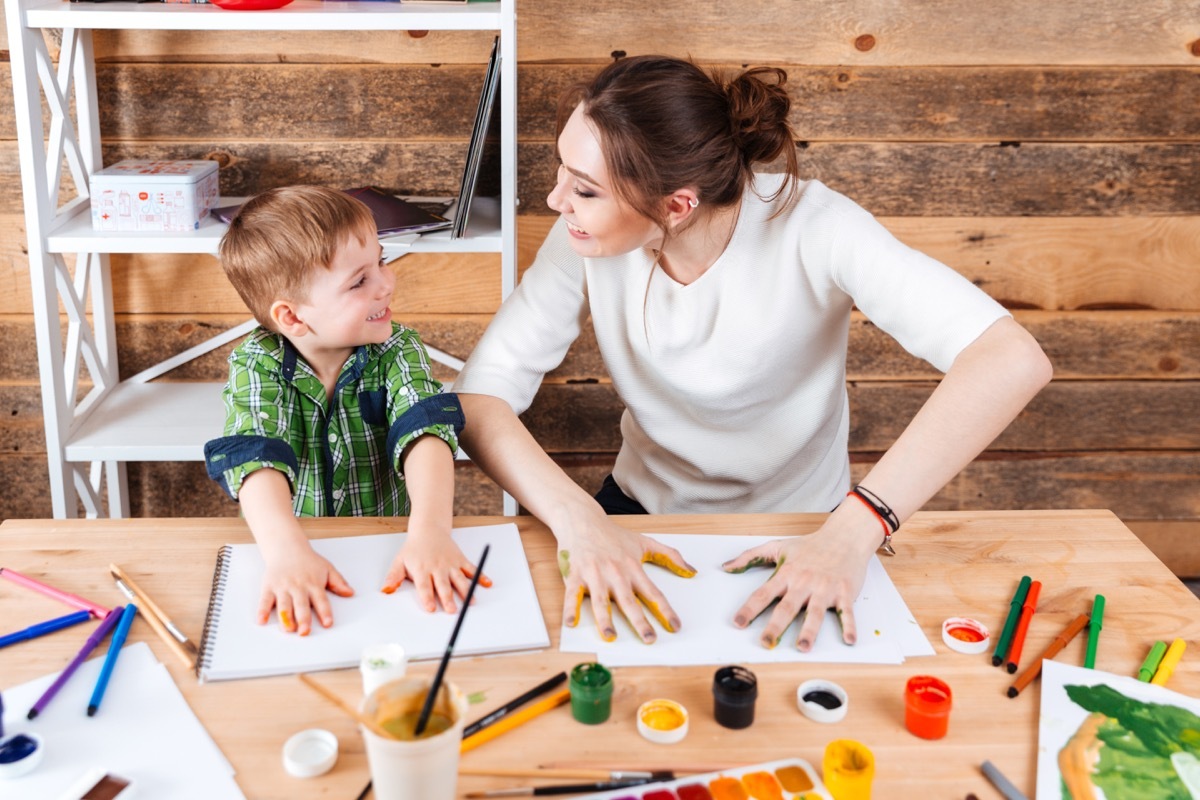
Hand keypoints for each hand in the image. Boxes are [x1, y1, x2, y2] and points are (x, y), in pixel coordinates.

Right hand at [258, 544, 353, 635]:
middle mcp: (298, 586)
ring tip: (287, 629)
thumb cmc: (308, 561)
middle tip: (305, 631)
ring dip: (285, 618)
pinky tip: (262, 620)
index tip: (328, 623)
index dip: (325, 612)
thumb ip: (338, 582)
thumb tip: (350, 592)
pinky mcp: (269, 587)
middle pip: (301, 605)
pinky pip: (265, 600)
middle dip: (303, 619)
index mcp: (314, 584)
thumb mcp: (327, 568)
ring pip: (284, 604)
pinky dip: (263, 610)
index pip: (321, 600)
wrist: (287, 548)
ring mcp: (283, 587)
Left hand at [381, 532, 491, 612]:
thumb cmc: (414, 549)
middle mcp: (437, 567)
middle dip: (448, 598)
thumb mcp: (399, 561)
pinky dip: (481, 576)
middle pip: (443, 585)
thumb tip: (386, 590)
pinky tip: (487, 584)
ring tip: (471, 602)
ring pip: (459, 579)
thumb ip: (393, 577)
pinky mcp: (460, 560)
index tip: (431, 609)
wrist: (428, 529)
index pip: (425, 586)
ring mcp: (450, 563)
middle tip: (452, 611)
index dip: (427, 597)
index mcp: (422, 569)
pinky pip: (472, 568)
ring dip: (466, 591)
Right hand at [558, 517, 695, 643]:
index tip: (674, 626)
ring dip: (605, 619)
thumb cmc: (613, 535)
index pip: (652, 593)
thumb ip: (670, 556)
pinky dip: (570, 608)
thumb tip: (691, 572)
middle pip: (629, 601)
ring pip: (601, 600)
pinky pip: (572, 594)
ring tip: (610, 636)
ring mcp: (594, 574)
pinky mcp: (575, 575)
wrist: (582, 520)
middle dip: (639, 621)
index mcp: (633, 568)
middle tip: (649, 639)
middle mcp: (615, 573)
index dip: (665, 610)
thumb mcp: (645, 542)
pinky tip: (571, 623)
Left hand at [723, 522, 875, 651]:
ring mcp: (825, 588)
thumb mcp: (777, 546)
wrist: (844, 536)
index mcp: (787, 574)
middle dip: (775, 626)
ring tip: (803, 647)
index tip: (738, 623)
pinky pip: (846, 611)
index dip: (749, 609)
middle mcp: (804, 582)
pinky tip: (849, 640)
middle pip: (787, 607)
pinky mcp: (844, 592)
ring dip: (809, 631)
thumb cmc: (810, 545)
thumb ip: (750, 556)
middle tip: (766, 642)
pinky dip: (849, 625)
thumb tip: (726, 567)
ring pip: (815, 612)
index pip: (763, 594)